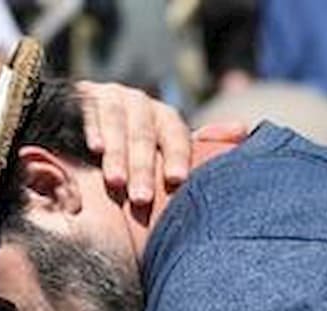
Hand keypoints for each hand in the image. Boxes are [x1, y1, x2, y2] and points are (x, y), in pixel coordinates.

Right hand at [77, 82, 248, 203]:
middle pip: (144, 135)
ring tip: (115, 182)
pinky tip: (94, 148)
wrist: (83, 120)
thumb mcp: (163, 148)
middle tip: (141, 198)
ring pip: (118, 125)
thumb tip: (243, 130)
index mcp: (164, 117)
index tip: (177, 181)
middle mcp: (140, 104)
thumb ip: (197, 145)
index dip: (177, 156)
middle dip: (143, 167)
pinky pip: (90, 112)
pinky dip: (93, 129)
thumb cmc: (131, 148)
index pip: (176, 135)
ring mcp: (112, 97)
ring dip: (117, 154)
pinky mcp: (85, 96)